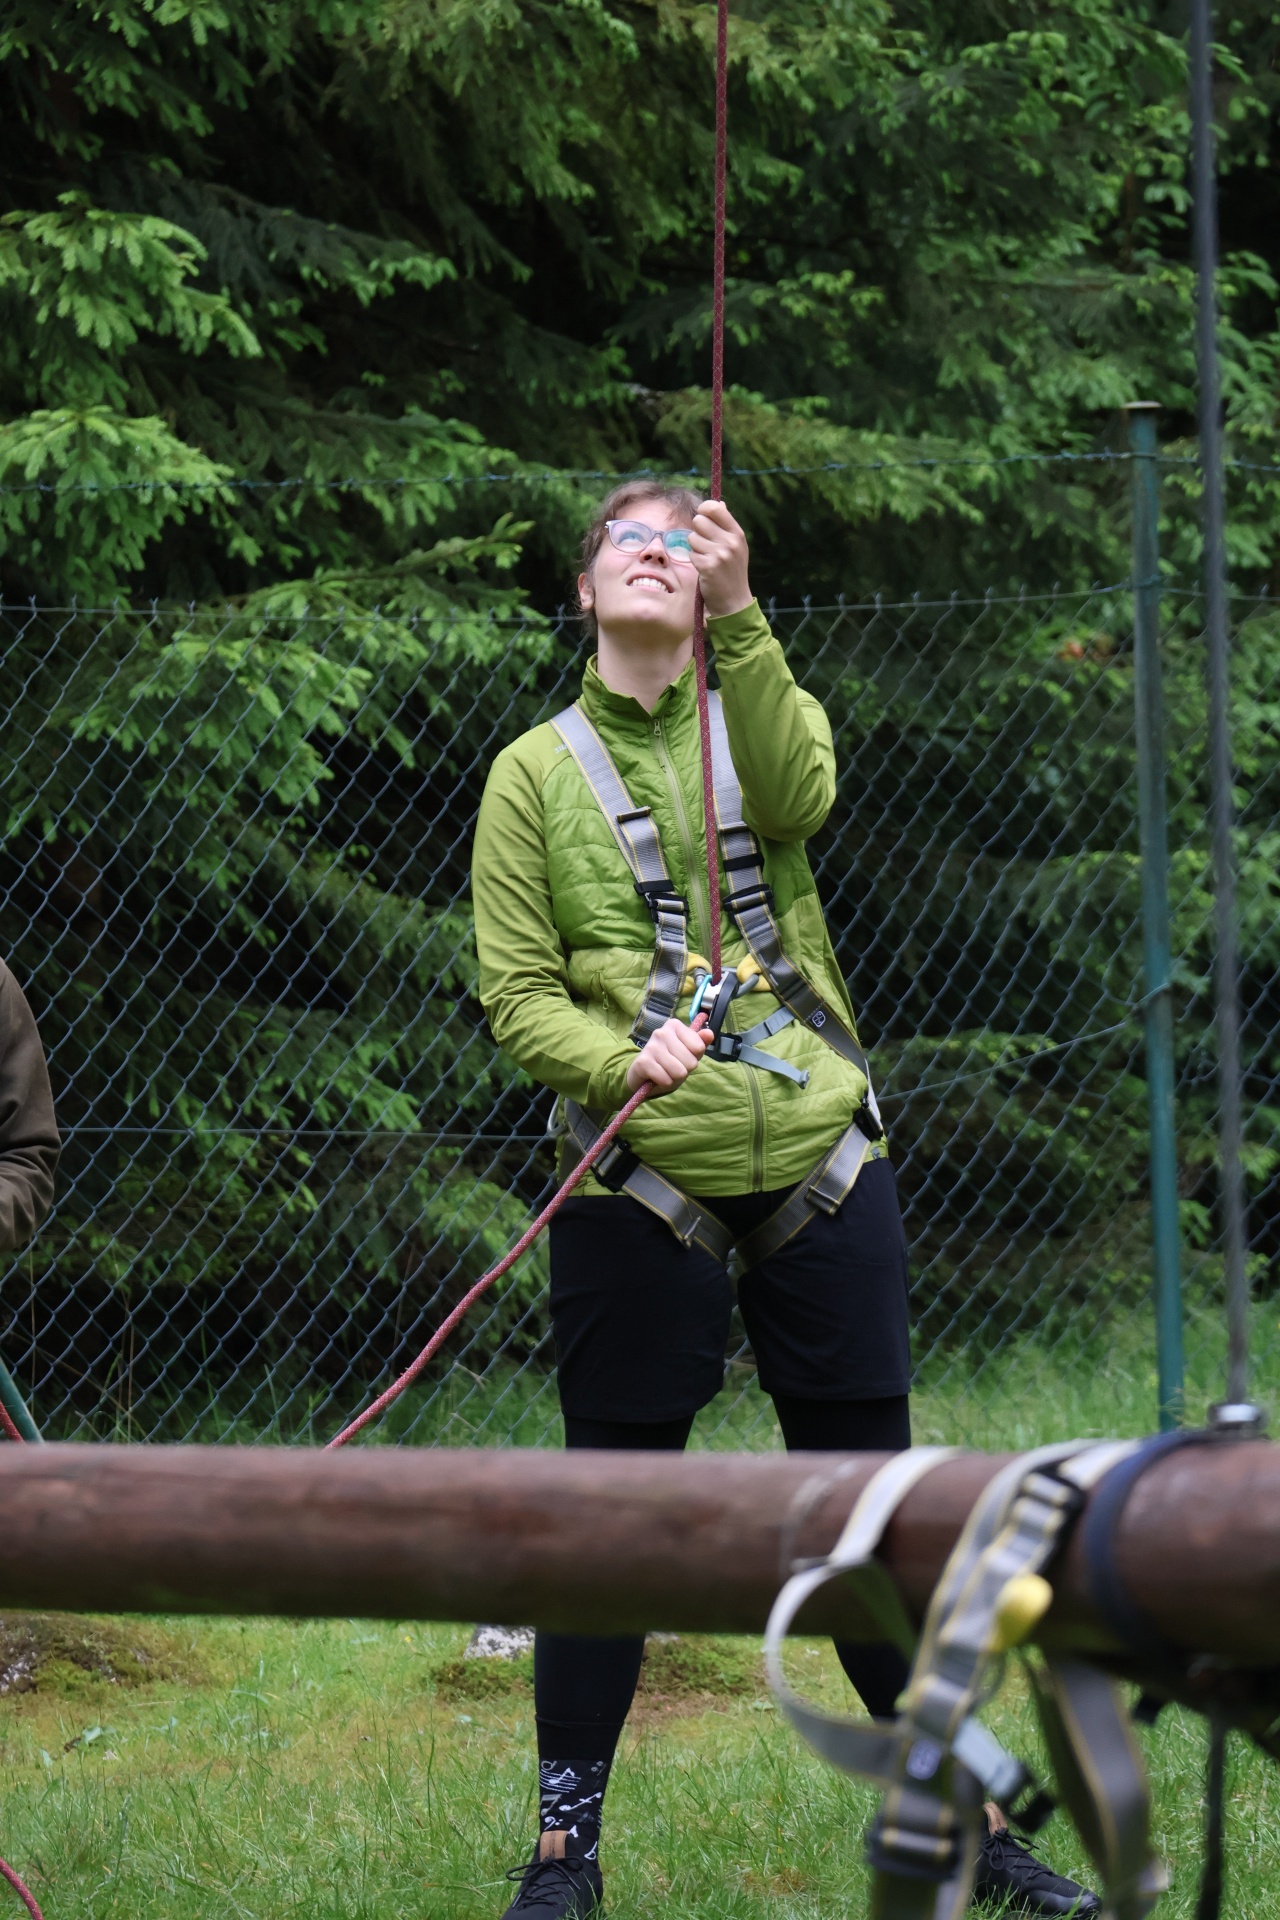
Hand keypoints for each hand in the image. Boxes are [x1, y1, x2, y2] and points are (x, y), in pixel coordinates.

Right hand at [625, 1016, 710, 1094]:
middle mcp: (662, 1032)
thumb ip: (700, 1043)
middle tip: (673, 1066)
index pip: (699, 1047)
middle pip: (691, 1062)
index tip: (682, 1056)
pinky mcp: (643, 1062)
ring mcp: (651, 1046)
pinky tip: (657, 1077)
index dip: (693, 1058)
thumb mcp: (688, 1052)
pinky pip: (666, 1079)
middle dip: (684, 1069)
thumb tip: (709, 1034)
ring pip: (679, 1072)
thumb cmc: (669, 1061)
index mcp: (675, 1025)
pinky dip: (664, 1082)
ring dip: (674, 1077)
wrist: (643, 1073)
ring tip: (665, 1071)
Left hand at [689, 498, 752, 618]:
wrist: (734, 602)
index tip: (702, 518)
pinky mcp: (708, 566)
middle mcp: (730, 541)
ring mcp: (720, 554)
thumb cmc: (732, 572)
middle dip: (697, 532)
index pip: (715, 508)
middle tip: (705, 545)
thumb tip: (719, 503)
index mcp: (737, 533)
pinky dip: (695, 561)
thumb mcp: (736, 547)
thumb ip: (726, 526)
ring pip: (692, 538)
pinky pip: (691, 554)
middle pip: (699, 521)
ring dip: (695, 548)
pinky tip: (704, 569)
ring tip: (707, 559)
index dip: (704, 510)